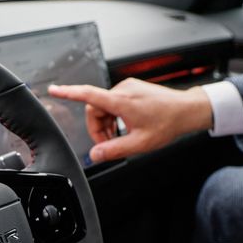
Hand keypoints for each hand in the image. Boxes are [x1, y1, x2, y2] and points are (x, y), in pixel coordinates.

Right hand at [47, 78, 212, 162]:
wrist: (188, 110)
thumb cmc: (168, 123)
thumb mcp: (140, 143)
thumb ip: (114, 150)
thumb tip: (96, 155)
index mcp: (122, 101)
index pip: (88, 95)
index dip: (69, 93)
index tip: (54, 90)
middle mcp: (123, 90)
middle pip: (95, 109)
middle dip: (98, 128)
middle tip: (110, 144)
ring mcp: (128, 88)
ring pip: (104, 107)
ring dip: (107, 124)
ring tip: (121, 137)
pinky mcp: (133, 89)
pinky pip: (114, 103)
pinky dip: (115, 117)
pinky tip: (126, 127)